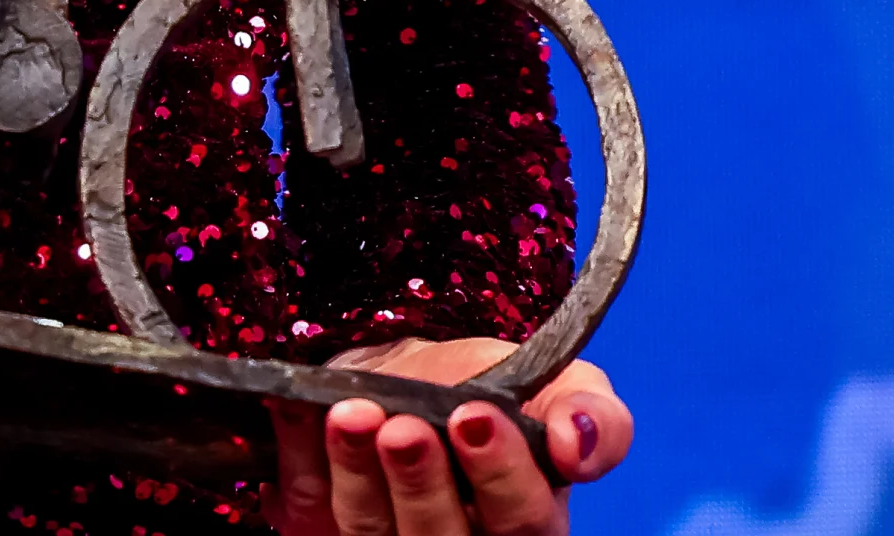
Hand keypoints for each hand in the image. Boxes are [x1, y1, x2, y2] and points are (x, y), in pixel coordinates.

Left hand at [269, 337, 632, 534]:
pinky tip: (302, 409)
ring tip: (353, 414)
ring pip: (370, 530)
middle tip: (405, 427)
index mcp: (525, 527)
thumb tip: (580, 444)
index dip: (500, 475)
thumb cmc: (492, 391)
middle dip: (421, 481)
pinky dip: (301, 452)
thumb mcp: (559, 384)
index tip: (475, 417)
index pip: (524, 524)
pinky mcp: (322, 528)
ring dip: (357, 470)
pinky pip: (306, 501)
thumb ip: (592, 415)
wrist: (413, 373)